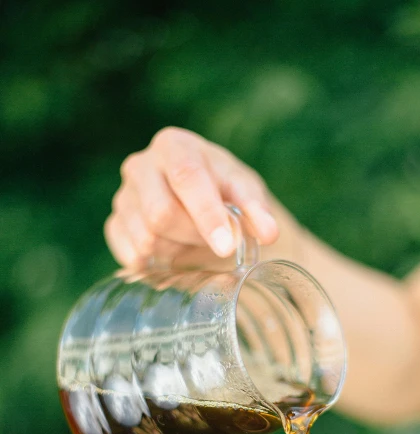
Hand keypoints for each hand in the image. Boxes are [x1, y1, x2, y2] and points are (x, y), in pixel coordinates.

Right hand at [105, 127, 278, 267]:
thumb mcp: (246, 193)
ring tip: (194, 240)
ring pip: (146, 239)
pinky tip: (173, 252)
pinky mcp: (115, 226)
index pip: (187, 178)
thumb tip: (268, 233)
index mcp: (174, 146)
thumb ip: (257, 210)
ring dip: (178, 250)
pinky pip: (132, 255)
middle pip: (161, 213)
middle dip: (195, 235)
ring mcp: (123, 197)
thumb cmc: (224, 191)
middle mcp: (140, 166)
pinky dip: (157, 263)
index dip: (207, 215)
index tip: (228, 246)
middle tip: (218, 240)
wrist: (201, 199)